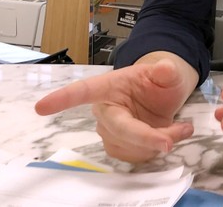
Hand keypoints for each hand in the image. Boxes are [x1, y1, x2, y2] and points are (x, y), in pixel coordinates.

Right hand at [34, 54, 197, 162]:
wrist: (163, 95)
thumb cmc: (157, 81)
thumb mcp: (167, 72)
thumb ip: (166, 71)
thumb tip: (165, 67)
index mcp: (108, 87)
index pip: (83, 91)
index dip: (63, 99)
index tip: (42, 107)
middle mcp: (104, 111)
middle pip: (119, 130)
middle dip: (146, 137)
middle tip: (171, 138)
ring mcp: (111, 131)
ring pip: (131, 146)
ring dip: (158, 142)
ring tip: (181, 127)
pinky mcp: (120, 147)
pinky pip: (137, 155)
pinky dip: (158, 148)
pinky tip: (172, 134)